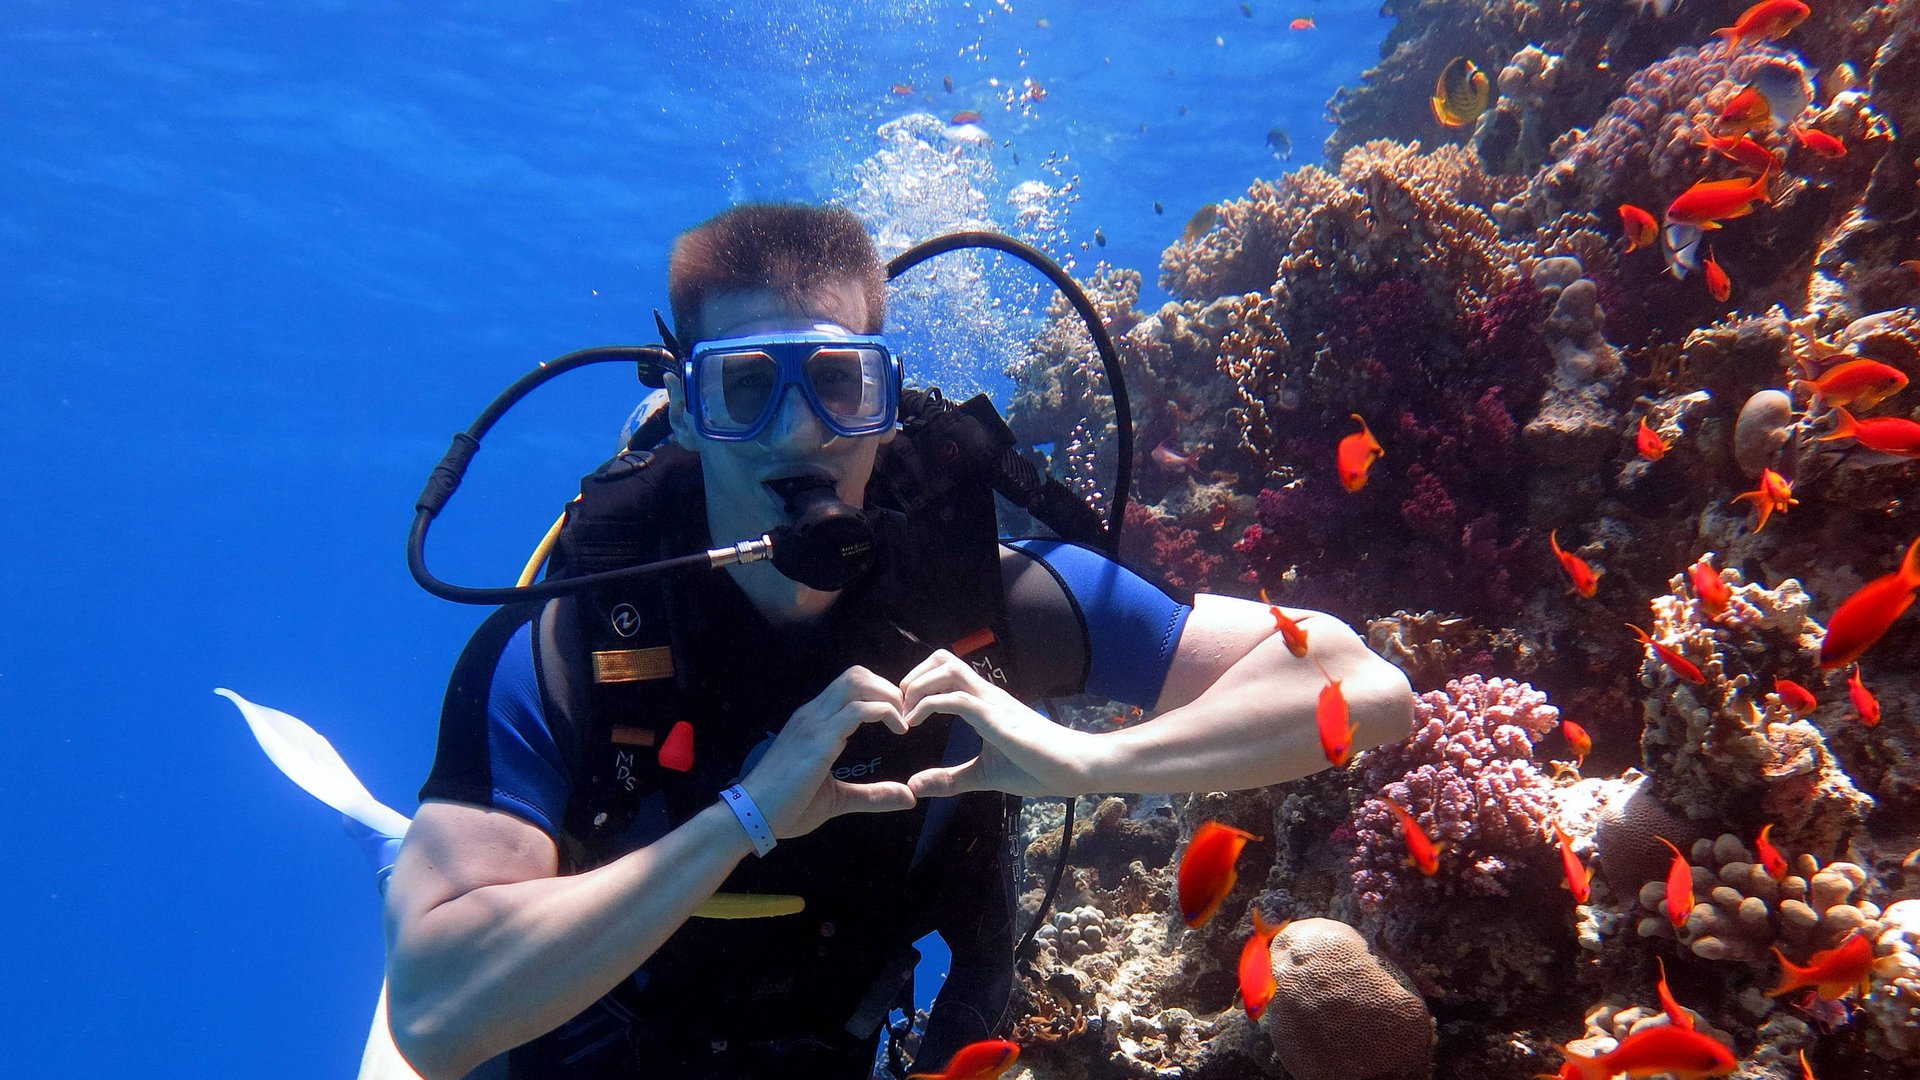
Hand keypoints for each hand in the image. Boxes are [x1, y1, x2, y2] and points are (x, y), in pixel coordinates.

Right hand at [738, 665, 916, 838]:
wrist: (750, 817)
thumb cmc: (786, 808)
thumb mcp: (837, 799)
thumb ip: (872, 795)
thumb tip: (908, 798)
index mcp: (812, 722)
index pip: (848, 685)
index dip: (878, 692)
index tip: (898, 716)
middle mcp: (812, 715)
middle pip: (855, 674)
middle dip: (887, 687)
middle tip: (905, 715)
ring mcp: (814, 724)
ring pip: (857, 683)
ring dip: (888, 695)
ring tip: (903, 720)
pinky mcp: (819, 740)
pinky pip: (859, 710)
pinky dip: (886, 712)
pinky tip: (900, 730)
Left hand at [899, 649, 1094, 798]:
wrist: (1075, 768)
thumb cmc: (1037, 767)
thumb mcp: (983, 775)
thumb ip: (949, 778)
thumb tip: (914, 786)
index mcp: (984, 702)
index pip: (946, 669)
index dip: (918, 680)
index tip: (904, 710)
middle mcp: (987, 695)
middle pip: (943, 658)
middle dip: (913, 676)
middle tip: (900, 707)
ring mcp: (993, 703)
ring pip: (947, 670)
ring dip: (917, 687)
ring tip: (906, 714)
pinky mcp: (997, 719)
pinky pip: (958, 699)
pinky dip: (929, 705)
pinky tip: (915, 723)